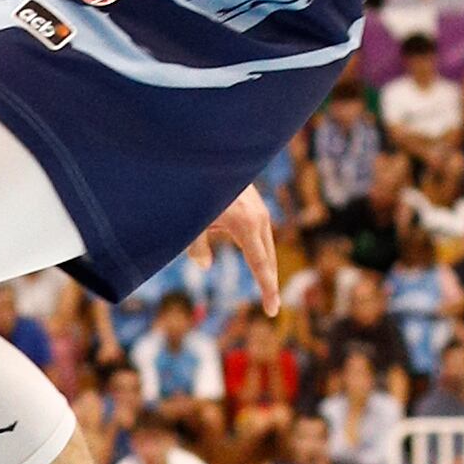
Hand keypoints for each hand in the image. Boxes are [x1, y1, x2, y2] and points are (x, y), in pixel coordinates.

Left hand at [186, 184, 281, 311]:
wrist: (205, 152)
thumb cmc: (194, 186)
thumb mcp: (190, 220)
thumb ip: (196, 246)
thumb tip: (204, 266)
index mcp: (245, 224)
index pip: (260, 265)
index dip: (267, 289)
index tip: (272, 311)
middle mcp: (257, 217)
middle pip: (266, 257)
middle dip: (268, 281)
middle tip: (270, 306)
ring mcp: (258, 208)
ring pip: (264, 242)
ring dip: (261, 261)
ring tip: (263, 284)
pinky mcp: (253, 202)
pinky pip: (257, 229)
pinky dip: (255, 245)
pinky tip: (251, 251)